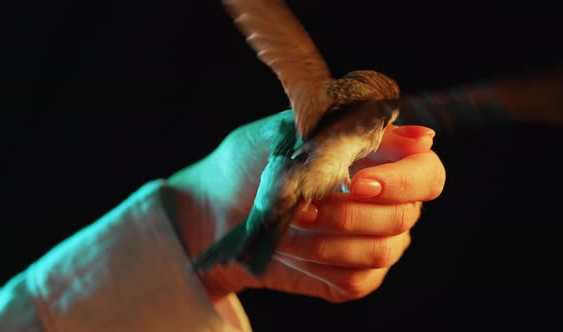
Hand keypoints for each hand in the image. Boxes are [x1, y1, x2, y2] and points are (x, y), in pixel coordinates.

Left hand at [165, 110, 444, 302]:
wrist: (216, 206)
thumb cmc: (254, 162)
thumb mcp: (296, 132)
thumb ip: (357, 129)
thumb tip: (423, 137)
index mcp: (380, 161)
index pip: (427, 174)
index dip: (401, 182)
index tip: (358, 182)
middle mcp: (386, 204)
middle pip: (403, 217)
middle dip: (347, 213)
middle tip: (302, 204)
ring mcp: (372, 242)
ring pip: (380, 251)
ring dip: (327, 240)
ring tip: (289, 225)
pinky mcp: (353, 277)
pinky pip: (356, 280)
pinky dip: (319, 265)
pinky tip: (292, 248)